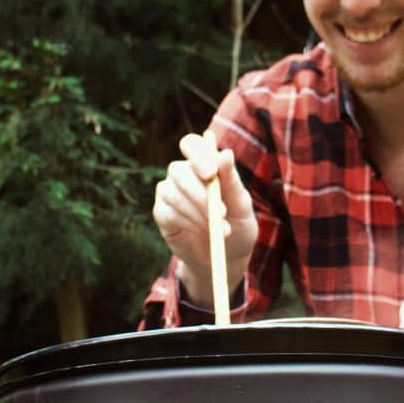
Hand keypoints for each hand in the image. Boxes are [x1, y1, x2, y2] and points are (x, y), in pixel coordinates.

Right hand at [152, 132, 257, 307]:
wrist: (227, 257)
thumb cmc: (238, 225)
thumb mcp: (242, 205)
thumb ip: (232, 181)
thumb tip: (226, 153)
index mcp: (203, 164)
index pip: (191, 145)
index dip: (197, 155)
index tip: (211, 174)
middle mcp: (182, 174)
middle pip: (178, 170)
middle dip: (201, 194)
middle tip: (220, 213)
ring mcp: (168, 193)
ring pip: (174, 194)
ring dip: (198, 213)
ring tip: (220, 230)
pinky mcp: (161, 214)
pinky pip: (169, 213)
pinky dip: (189, 223)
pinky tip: (203, 233)